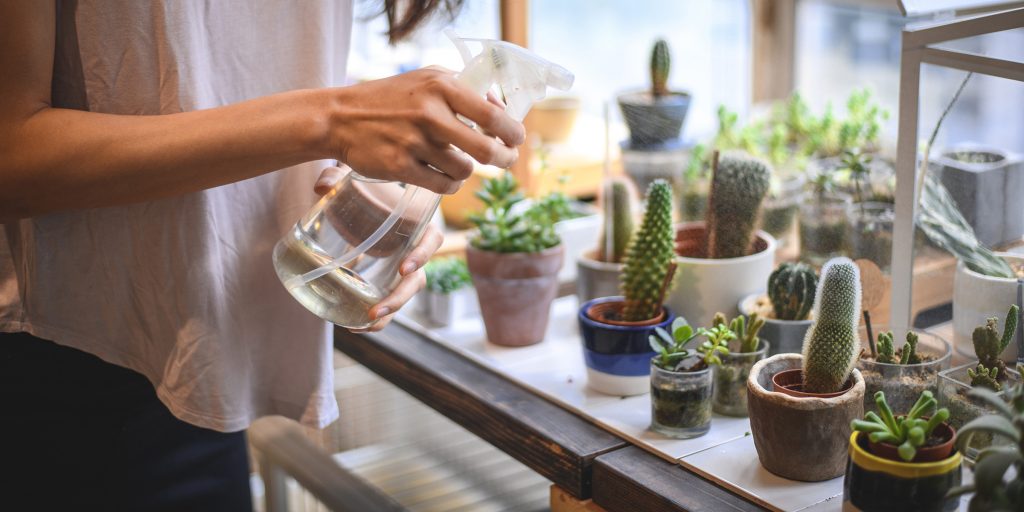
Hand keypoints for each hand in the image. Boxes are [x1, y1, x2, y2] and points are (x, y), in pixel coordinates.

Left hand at [313, 166, 443, 332]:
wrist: (361, 199)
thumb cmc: (366, 187)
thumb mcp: (352, 178)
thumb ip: (336, 178)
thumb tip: (321, 186)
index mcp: (416, 223)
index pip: (431, 240)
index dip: (422, 255)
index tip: (404, 268)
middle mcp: (413, 250)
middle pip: (417, 281)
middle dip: (399, 298)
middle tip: (377, 309)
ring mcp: (400, 269)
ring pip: (403, 297)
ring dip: (388, 313)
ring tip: (364, 323)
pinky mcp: (385, 280)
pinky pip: (387, 303)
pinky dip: (375, 319)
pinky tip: (353, 327)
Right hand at [328, 68, 524, 193]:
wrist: (339, 117)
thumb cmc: (390, 98)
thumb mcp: (426, 80)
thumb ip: (464, 91)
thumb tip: (502, 111)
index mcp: (441, 85)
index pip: (493, 114)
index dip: (512, 132)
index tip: (516, 139)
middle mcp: (429, 113)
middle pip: (486, 150)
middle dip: (503, 159)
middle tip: (504, 160)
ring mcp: (414, 142)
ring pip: (464, 171)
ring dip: (465, 171)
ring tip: (455, 163)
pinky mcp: (399, 167)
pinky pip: (443, 185)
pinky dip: (449, 184)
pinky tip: (442, 176)